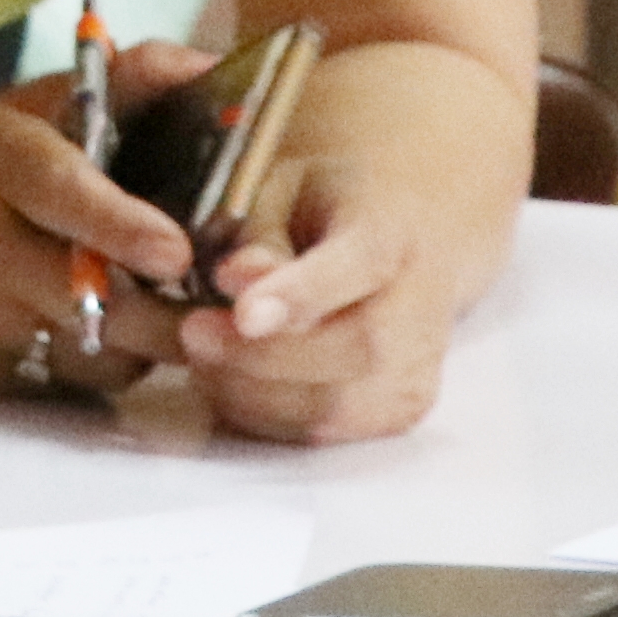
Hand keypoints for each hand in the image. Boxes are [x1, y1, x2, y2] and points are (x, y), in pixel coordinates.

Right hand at [0, 50, 213, 403]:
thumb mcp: (6, 119)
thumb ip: (114, 88)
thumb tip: (211, 62)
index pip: (57, 186)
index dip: (120, 222)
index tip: (175, 250)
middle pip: (98, 298)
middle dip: (170, 314)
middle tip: (223, 312)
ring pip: (95, 353)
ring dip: (140, 346)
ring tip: (161, 321)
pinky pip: (63, 389)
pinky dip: (93, 372)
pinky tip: (93, 346)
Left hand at [164, 149, 481, 444]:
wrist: (412, 232)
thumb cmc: (334, 202)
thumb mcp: (288, 185)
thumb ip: (259, 232)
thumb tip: (234, 280)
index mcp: (395, 231)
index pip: (361, 264)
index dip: (303, 294)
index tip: (244, 314)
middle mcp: (423, 303)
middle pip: (356, 350)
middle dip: (261, 357)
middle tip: (194, 333)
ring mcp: (418, 366)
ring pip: (338, 406)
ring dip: (256, 392)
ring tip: (207, 356)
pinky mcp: (401, 409)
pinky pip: (327, 432)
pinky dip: (269, 416)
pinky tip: (235, 380)